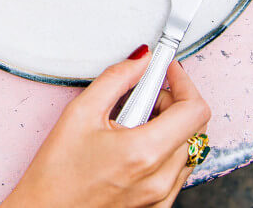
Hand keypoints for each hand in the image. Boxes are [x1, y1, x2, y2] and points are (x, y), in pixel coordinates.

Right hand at [2, 54, 209, 207]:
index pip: (195, 110)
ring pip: (188, 149)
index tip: (169, 71)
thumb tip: (141, 60)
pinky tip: (134, 145)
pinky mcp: (157, 206)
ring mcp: (161, 196)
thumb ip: (117, 78)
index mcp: (144, 153)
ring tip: (132, 123)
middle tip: (141, 96)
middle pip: (194, 127)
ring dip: (169, 127)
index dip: (184, 82)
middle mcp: (159, 178)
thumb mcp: (80, 113)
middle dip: (172, 102)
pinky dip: (165, 150)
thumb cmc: (57, 173)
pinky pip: (177, 170)